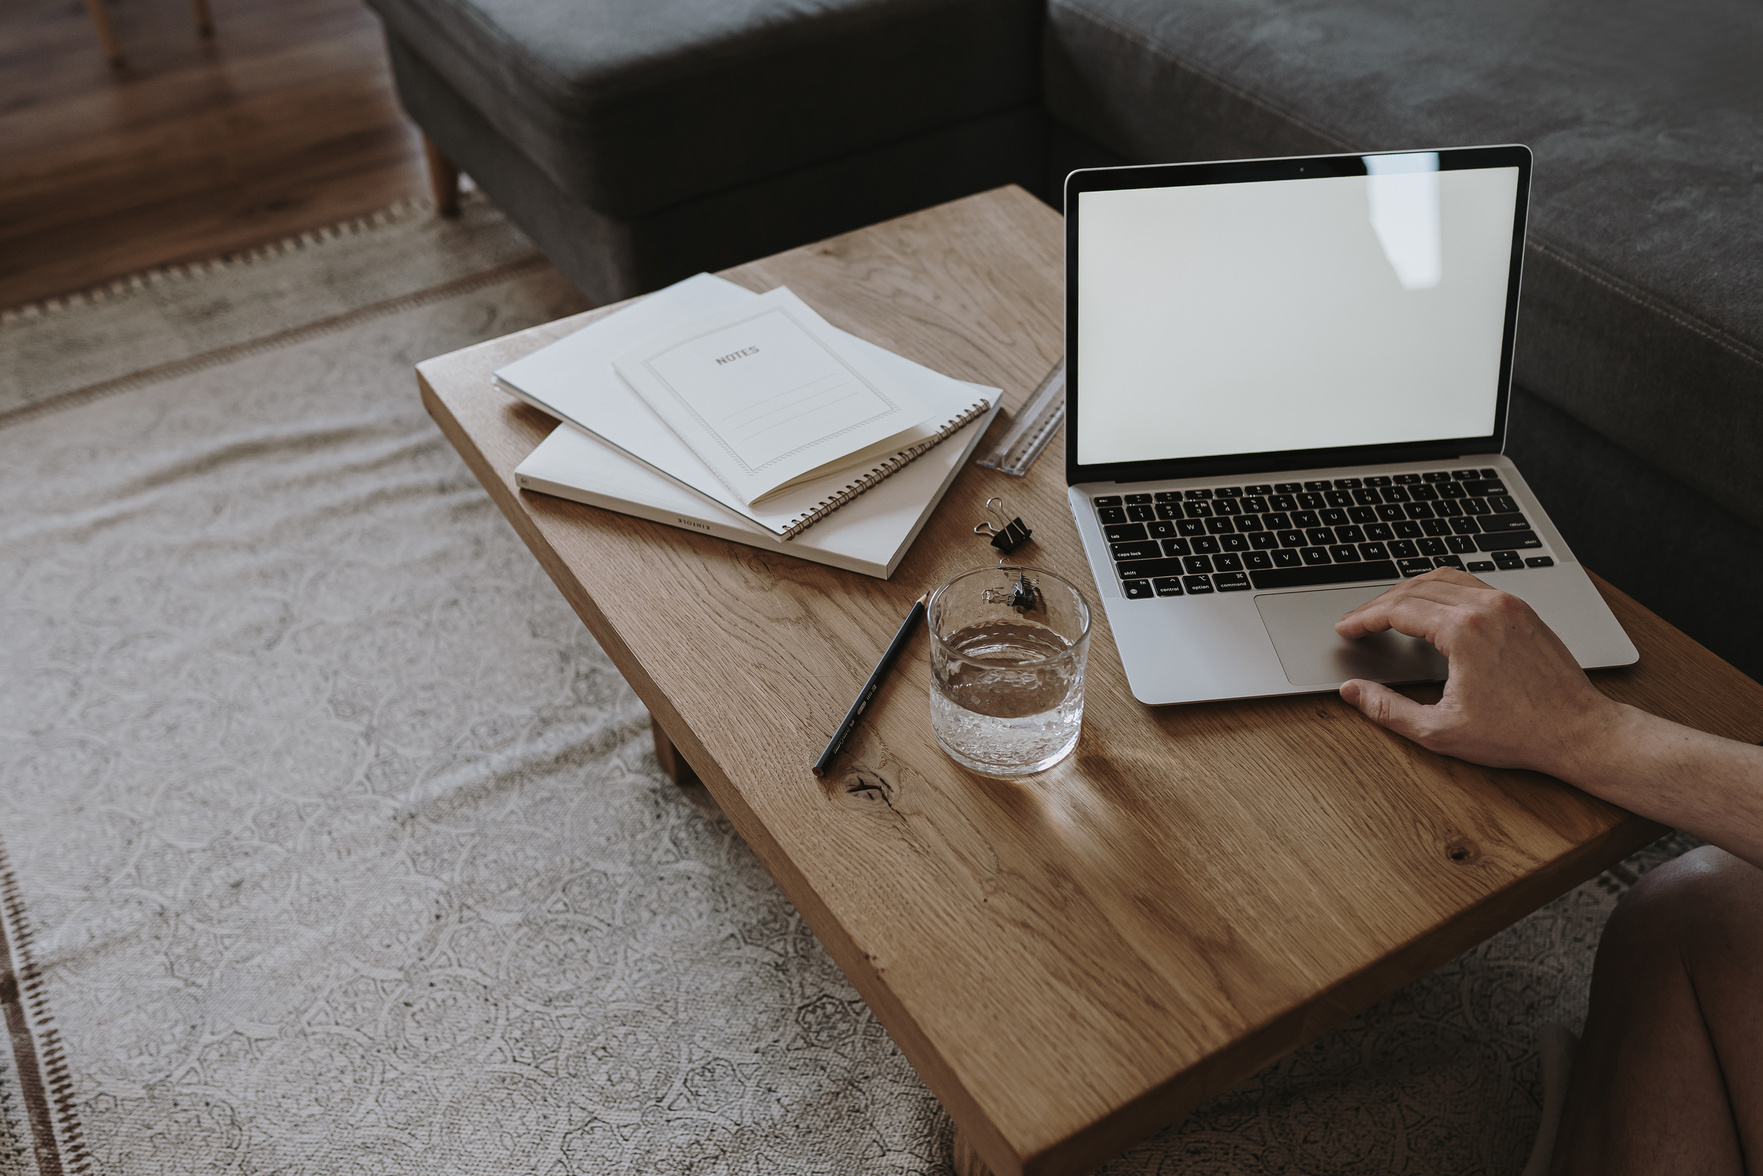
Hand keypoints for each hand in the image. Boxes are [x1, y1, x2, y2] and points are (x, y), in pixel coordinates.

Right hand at [1333, 568, 1621, 774]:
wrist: (1578, 731)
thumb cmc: (1518, 734)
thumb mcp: (1440, 730)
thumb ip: (1388, 709)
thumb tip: (1354, 692)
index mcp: (1463, 631)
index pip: (1397, 609)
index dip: (1363, 618)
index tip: (1346, 629)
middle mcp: (1486, 607)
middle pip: (1415, 589)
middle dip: (1379, 604)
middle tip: (1358, 622)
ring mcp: (1507, 604)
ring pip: (1443, 578)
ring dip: (1409, 590)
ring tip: (1388, 611)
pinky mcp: (1522, 609)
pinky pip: (1471, 584)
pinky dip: (1440, 590)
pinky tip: (1431, 608)